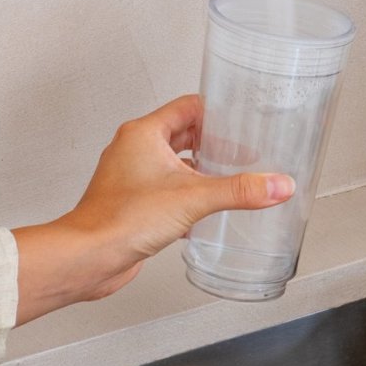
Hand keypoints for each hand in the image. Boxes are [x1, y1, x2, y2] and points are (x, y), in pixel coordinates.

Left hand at [10, 95, 294, 324]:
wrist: (87, 258)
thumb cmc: (120, 220)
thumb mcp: (194, 198)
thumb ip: (240, 190)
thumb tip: (277, 184)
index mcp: (144, 134)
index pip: (188, 107)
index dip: (217, 112)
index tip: (240, 118)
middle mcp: (135, 151)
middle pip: (184, 134)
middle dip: (215, 143)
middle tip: (243, 149)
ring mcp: (132, 177)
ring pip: (176, 163)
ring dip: (202, 170)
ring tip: (231, 177)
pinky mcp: (133, 202)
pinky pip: (168, 189)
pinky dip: (189, 194)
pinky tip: (208, 209)